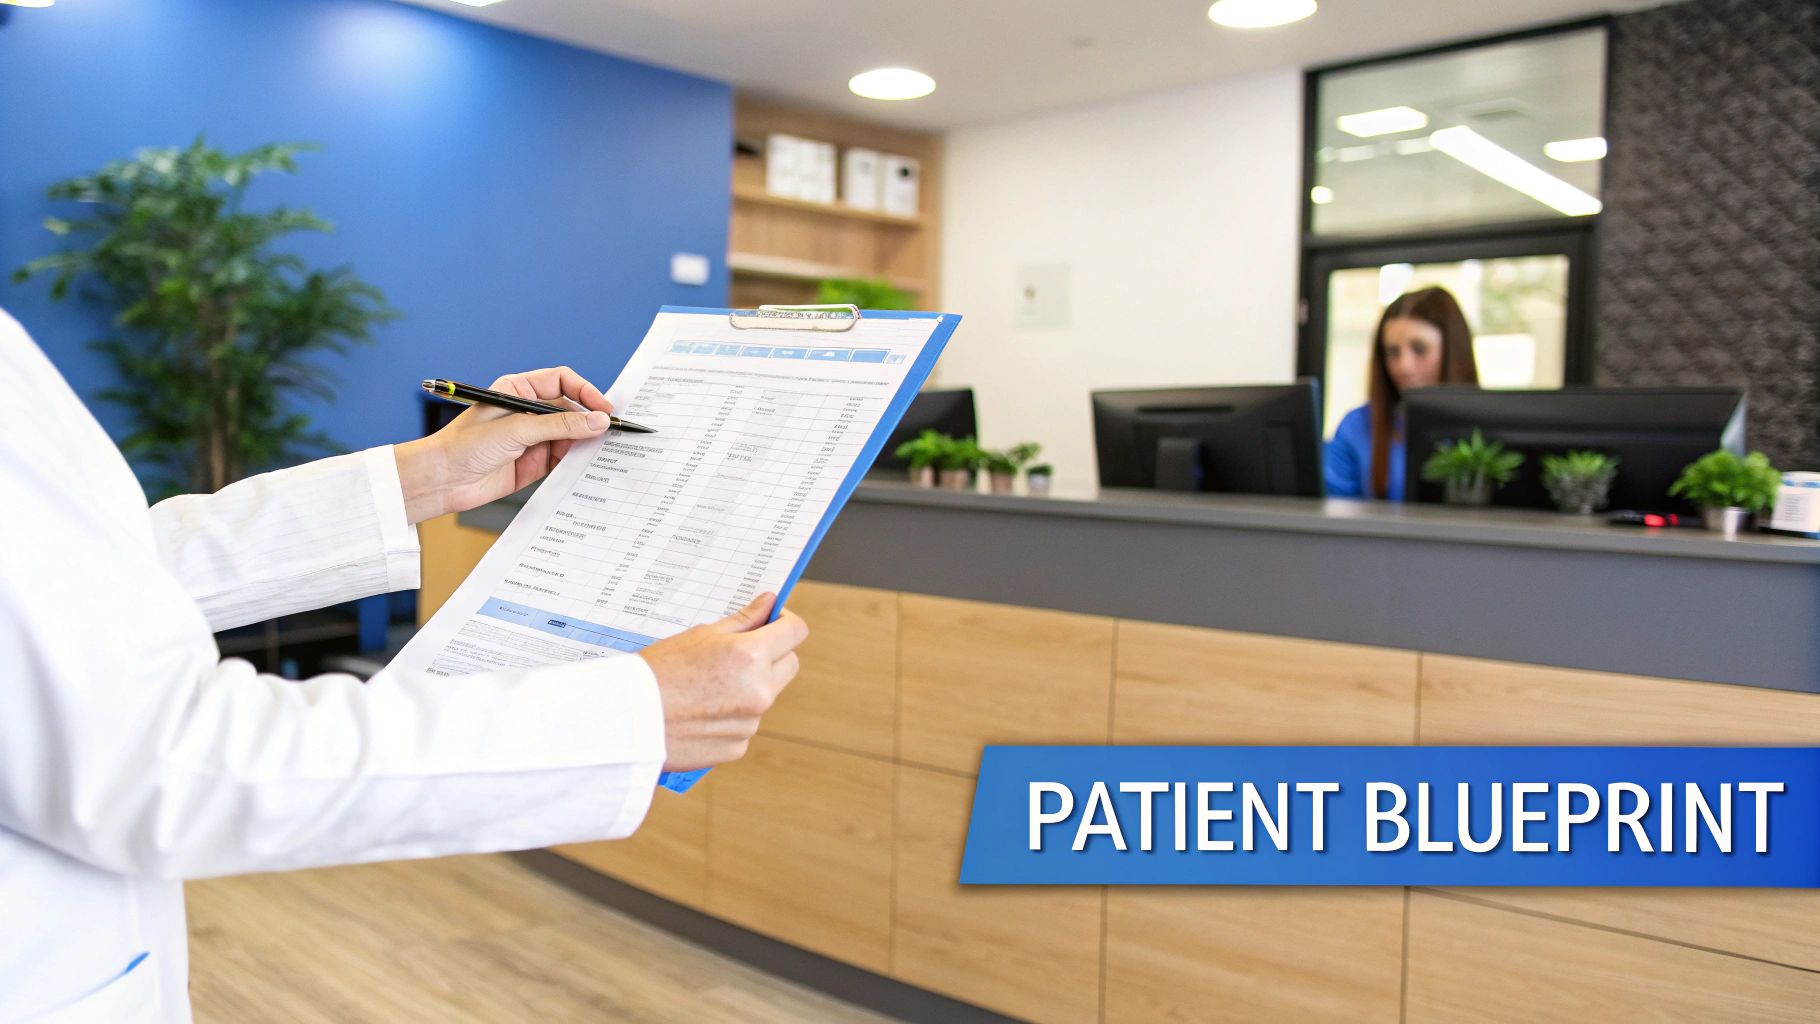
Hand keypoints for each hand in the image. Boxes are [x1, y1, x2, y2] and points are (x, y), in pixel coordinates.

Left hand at [393, 366, 613, 523]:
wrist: (441, 480)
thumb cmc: (464, 445)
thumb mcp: (516, 429)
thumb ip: (559, 425)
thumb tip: (596, 421)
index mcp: (518, 390)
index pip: (561, 382)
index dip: (585, 392)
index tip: (603, 408)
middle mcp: (527, 412)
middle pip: (570, 410)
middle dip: (589, 421)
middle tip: (609, 432)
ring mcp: (531, 439)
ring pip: (569, 436)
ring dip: (583, 443)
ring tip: (596, 452)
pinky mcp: (533, 464)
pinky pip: (562, 460)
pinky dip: (574, 463)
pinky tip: (582, 467)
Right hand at [638, 593, 809, 771]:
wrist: (626, 719)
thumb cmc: (658, 670)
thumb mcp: (701, 634)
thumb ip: (744, 620)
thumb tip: (770, 603)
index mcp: (751, 656)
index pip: (795, 632)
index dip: (786, 623)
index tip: (773, 622)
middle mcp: (759, 691)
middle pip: (789, 665)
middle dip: (773, 655)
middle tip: (738, 653)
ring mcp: (750, 723)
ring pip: (764, 696)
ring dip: (748, 688)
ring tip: (705, 687)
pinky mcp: (737, 747)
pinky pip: (744, 725)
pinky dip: (730, 718)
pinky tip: (700, 712)